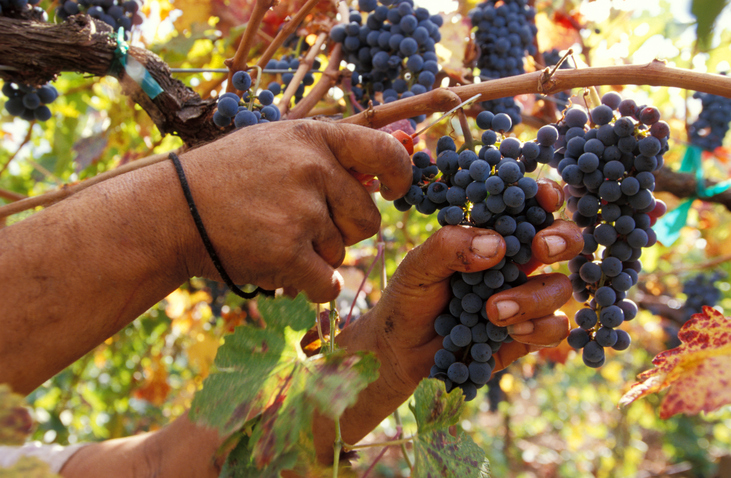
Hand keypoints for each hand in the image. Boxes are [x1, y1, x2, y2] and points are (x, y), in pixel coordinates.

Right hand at [178, 120, 411, 302]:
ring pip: (342, 253)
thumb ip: (330, 155)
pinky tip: (286, 271)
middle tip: (302, 225)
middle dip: (344, 231)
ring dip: (317, 256)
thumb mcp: (277, 145)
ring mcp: (300, 211)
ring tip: (273, 237)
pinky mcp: (287, 251)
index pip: (385, 152)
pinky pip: (328, 282)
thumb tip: (390, 166)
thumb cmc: (227, 177)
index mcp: (313, 138)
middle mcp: (312, 169)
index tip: (395, 191)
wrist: (171, 211)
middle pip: (367, 219)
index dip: (401, 175)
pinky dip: (313, 286)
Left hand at [311, 180, 581, 462]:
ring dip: (534, 297)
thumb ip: (448, 247)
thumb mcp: (416, 267)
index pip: (528, 207)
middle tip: (541, 248)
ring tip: (493, 311)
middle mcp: (516, 262)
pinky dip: (538, 328)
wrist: (400, 352)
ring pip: (559, 287)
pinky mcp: (528, 333)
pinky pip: (555, 327)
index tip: (545, 198)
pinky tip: (509, 332)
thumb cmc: (408, 298)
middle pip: (564, 240)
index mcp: (491, 234)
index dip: (546, 196)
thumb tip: (497, 245)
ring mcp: (526, 298)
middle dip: (562, 239)